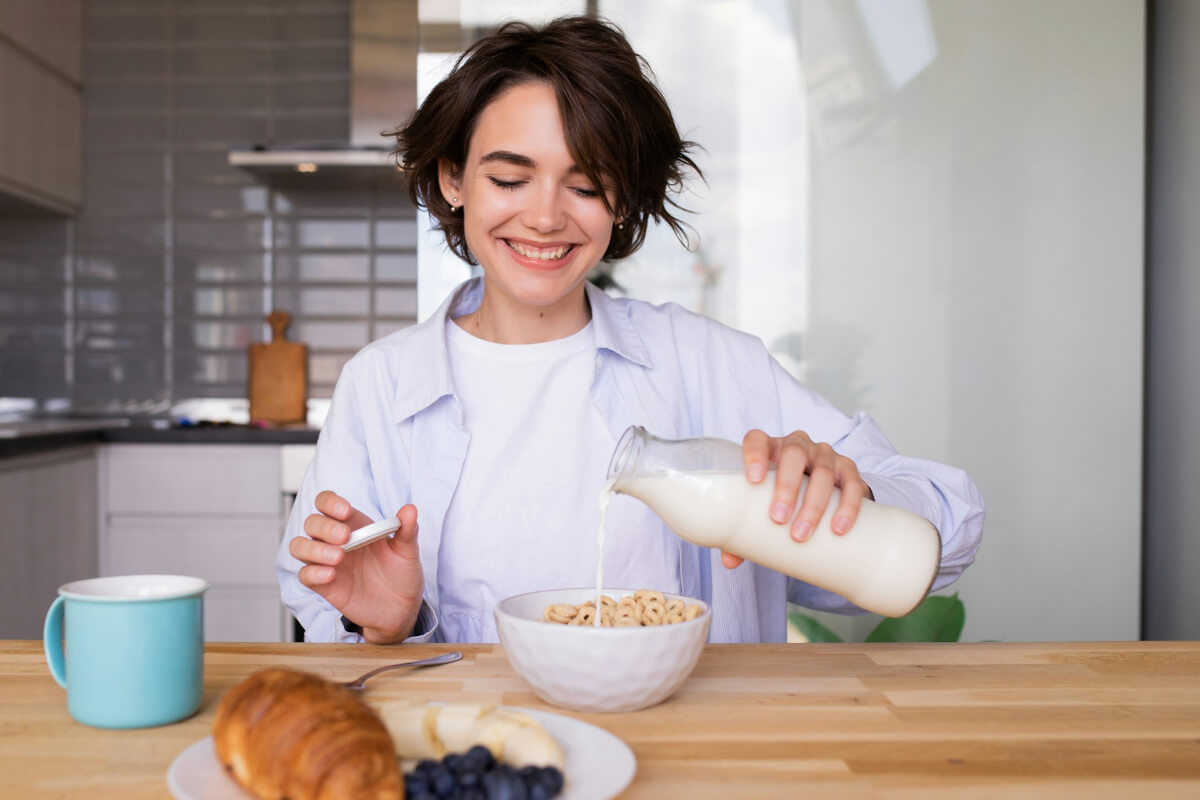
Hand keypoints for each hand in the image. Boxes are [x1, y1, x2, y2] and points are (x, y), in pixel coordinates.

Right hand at [289, 490, 424, 642]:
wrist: (401, 608)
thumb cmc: (401, 574)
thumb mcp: (407, 551)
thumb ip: (407, 530)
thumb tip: (410, 509)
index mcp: (354, 525)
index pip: (327, 503)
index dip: (330, 502)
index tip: (345, 511)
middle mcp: (335, 541)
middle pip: (312, 522)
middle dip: (324, 526)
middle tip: (345, 537)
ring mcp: (327, 562)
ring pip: (299, 546)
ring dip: (314, 548)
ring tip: (338, 557)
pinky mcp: (324, 585)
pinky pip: (305, 575)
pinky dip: (313, 572)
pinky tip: (331, 575)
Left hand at [722, 430, 872, 568]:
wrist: (815, 494)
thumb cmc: (777, 498)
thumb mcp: (760, 508)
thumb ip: (742, 531)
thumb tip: (729, 561)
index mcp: (769, 448)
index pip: (757, 440)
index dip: (755, 455)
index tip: (753, 480)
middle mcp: (798, 445)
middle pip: (794, 454)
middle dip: (786, 486)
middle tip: (778, 519)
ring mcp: (825, 456)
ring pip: (823, 471)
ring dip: (813, 504)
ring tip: (802, 534)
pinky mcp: (849, 471)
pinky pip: (852, 484)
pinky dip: (847, 506)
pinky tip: (838, 527)